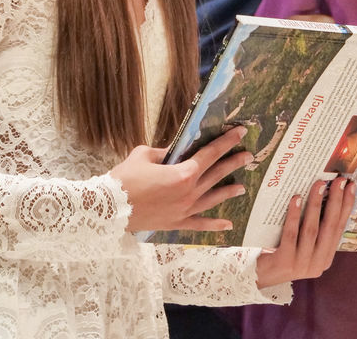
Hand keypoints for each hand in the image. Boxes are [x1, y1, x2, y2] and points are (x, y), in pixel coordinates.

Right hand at [110, 126, 251, 232]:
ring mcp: (184, 210)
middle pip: (216, 174)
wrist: (108, 210)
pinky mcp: (176, 223)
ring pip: (213, 198)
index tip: (239, 132)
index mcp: (183, 173)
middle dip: (233, 163)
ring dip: (228, 191)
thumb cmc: (124, 179)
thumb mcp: (144, 155)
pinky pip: (199, 224)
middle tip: (248, 156)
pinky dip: (214, 225)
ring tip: (242, 187)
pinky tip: (228, 225)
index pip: (210, 153)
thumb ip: (164, 153)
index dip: (226, 141)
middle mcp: (189, 192)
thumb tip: (174, 152)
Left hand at [255, 176, 353, 288]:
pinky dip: (294, 215)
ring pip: (311, 229)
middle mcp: (317, 263)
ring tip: (318, 185)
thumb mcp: (303, 244)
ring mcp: (301, 264)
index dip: (346, 206)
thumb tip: (324, 194)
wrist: (259, 275)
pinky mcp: (284, 262)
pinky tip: (296, 199)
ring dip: (316, 204)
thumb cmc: (281, 252)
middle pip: (329, 227)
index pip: (339, 228)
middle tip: (338, 181)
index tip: (350, 186)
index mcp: (325, 258)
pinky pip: (291, 235)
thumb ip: (314, 229)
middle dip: (336, 201)